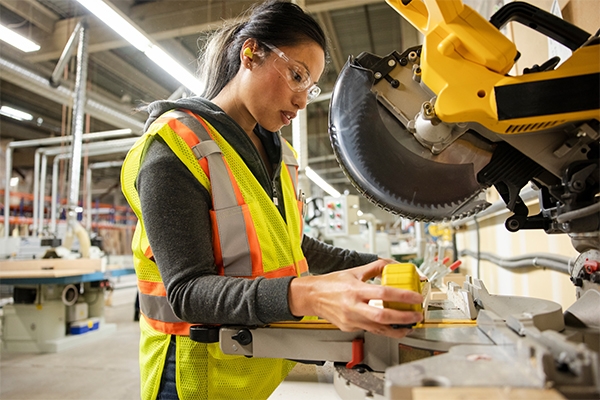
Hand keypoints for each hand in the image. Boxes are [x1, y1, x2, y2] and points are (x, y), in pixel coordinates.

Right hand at [288, 259, 422, 338]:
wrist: (312, 297)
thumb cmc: (331, 284)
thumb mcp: (354, 271)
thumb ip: (374, 267)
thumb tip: (392, 265)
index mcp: (355, 290)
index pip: (384, 293)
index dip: (403, 296)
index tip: (415, 298)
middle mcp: (353, 307)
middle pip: (383, 316)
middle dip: (404, 318)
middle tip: (416, 315)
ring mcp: (351, 320)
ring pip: (379, 329)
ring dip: (397, 329)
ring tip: (409, 325)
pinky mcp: (350, 328)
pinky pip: (371, 330)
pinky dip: (384, 329)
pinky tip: (392, 326)